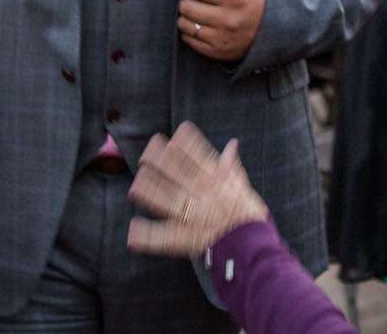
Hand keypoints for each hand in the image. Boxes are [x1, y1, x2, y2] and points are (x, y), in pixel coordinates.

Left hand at [127, 122, 268, 257]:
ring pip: (162, 196)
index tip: (171, 138)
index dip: (182, 144)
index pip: (195, 154)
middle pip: (173, 170)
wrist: (254, 247)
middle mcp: (200, 193)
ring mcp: (190, 215)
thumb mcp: (243, 188)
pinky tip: (133, 229)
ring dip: (148, 188)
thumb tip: (232, 144)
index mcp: (215, 180)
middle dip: (156, 160)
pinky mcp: (183, 237)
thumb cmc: (249, 217)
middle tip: (145, 156)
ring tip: (137, 183)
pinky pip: (161, 235)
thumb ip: (232, 166)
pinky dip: (146, 234)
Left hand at [175, 0, 265, 61]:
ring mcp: (225, 38)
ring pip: (185, 24)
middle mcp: (229, 20)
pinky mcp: (222, 52)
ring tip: (199, 7)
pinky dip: (191, 30)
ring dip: (187, 14)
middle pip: (186, 6)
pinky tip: (202, 22)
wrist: (286, 21)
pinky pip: (191, 40)